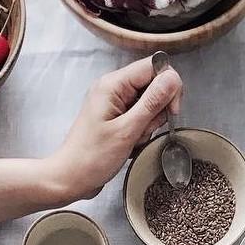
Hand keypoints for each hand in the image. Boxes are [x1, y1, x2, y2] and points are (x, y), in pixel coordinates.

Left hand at [44, 56, 182, 201]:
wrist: (71, 178)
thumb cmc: (91, 158)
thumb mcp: (127, 131)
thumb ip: (151, 103)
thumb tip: (173, 79)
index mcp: (113, 84)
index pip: (154, 66)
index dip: (169, 87)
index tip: (171, 111)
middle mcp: (113, 88)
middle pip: (154, 85)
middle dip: (157, 110)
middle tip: (143, 130)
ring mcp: (115, 102)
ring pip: (150, 104)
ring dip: (149, 125)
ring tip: (133, 140)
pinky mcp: (117, 116)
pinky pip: (141, 117)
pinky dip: (142, 131)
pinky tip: (131, 143)